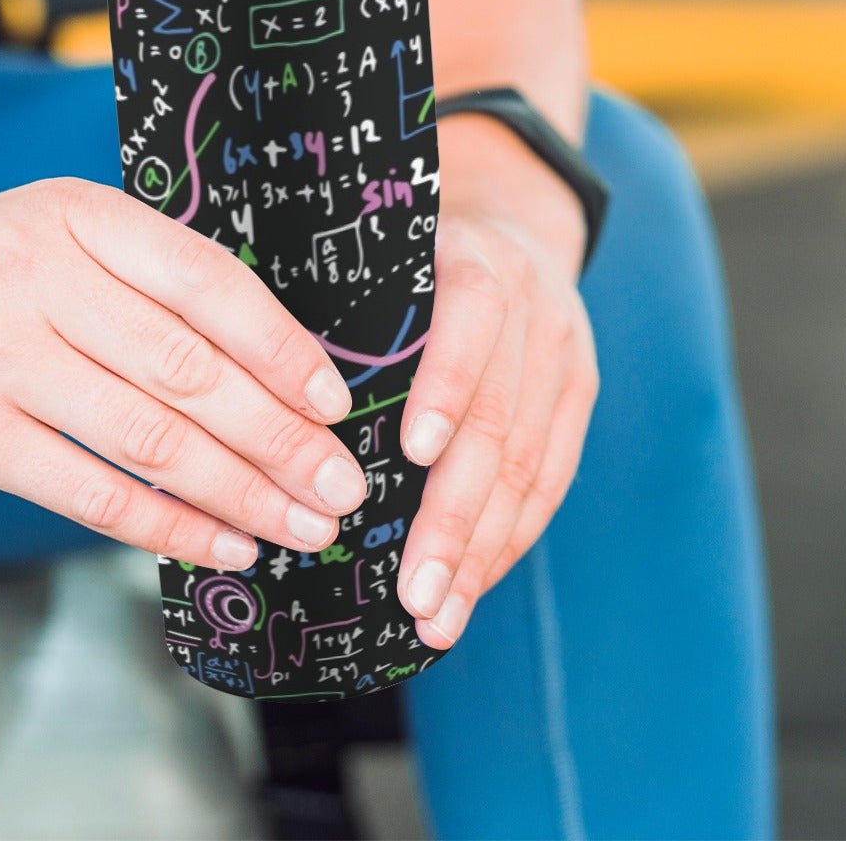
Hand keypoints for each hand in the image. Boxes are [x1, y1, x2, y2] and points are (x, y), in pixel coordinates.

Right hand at [0, 179, 369, 569]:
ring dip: (239, 490)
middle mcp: (39, 274)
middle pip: (190, 367)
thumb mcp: (45, 239)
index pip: (207, 280)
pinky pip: (91, 490)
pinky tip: (219, 544)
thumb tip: (270, 362)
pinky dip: (167, 526)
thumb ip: (138, 281)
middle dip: (279, 436)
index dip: (281, 346)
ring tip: (298, 525)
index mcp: (76, 213)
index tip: (333, 400)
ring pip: (152, 435)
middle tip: (338, 485)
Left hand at [396, 115, 599, 648]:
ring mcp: (565, 355)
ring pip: (529, 465)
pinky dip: (508, 541)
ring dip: (480, 551)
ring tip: (438, 617)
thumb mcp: (388, 251)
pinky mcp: (580, 396)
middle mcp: (534, 307)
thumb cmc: (417, 254)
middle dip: (453, 514)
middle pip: (499, 418)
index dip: (446, 386)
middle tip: (412, 590)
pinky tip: (471, 587)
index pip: (471, 318)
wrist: (515, 227)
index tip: (411, 452)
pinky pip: (550, 480)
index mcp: (476, 259)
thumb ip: (346, 303)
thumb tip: (265, 384)